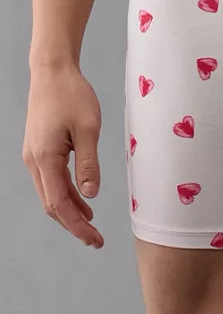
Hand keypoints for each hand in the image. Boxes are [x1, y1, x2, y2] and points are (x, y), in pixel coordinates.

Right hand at [23, 65, 103, 247]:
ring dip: (70, 212)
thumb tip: (91, 193)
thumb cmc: (72, 95)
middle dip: (73, 225)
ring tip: (92, 226)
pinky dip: (67, 195)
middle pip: (52, 205)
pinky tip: (83, 201)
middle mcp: (34, 161)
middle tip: (96, 240)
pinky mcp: (40, 151)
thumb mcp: (88, 128)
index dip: (77, 225)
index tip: (95, 239)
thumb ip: (89, 163)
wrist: (52, 72)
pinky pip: (52, 181)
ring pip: (51, 195)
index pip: (60, 203)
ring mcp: (35, 157)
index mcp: (45, 158)